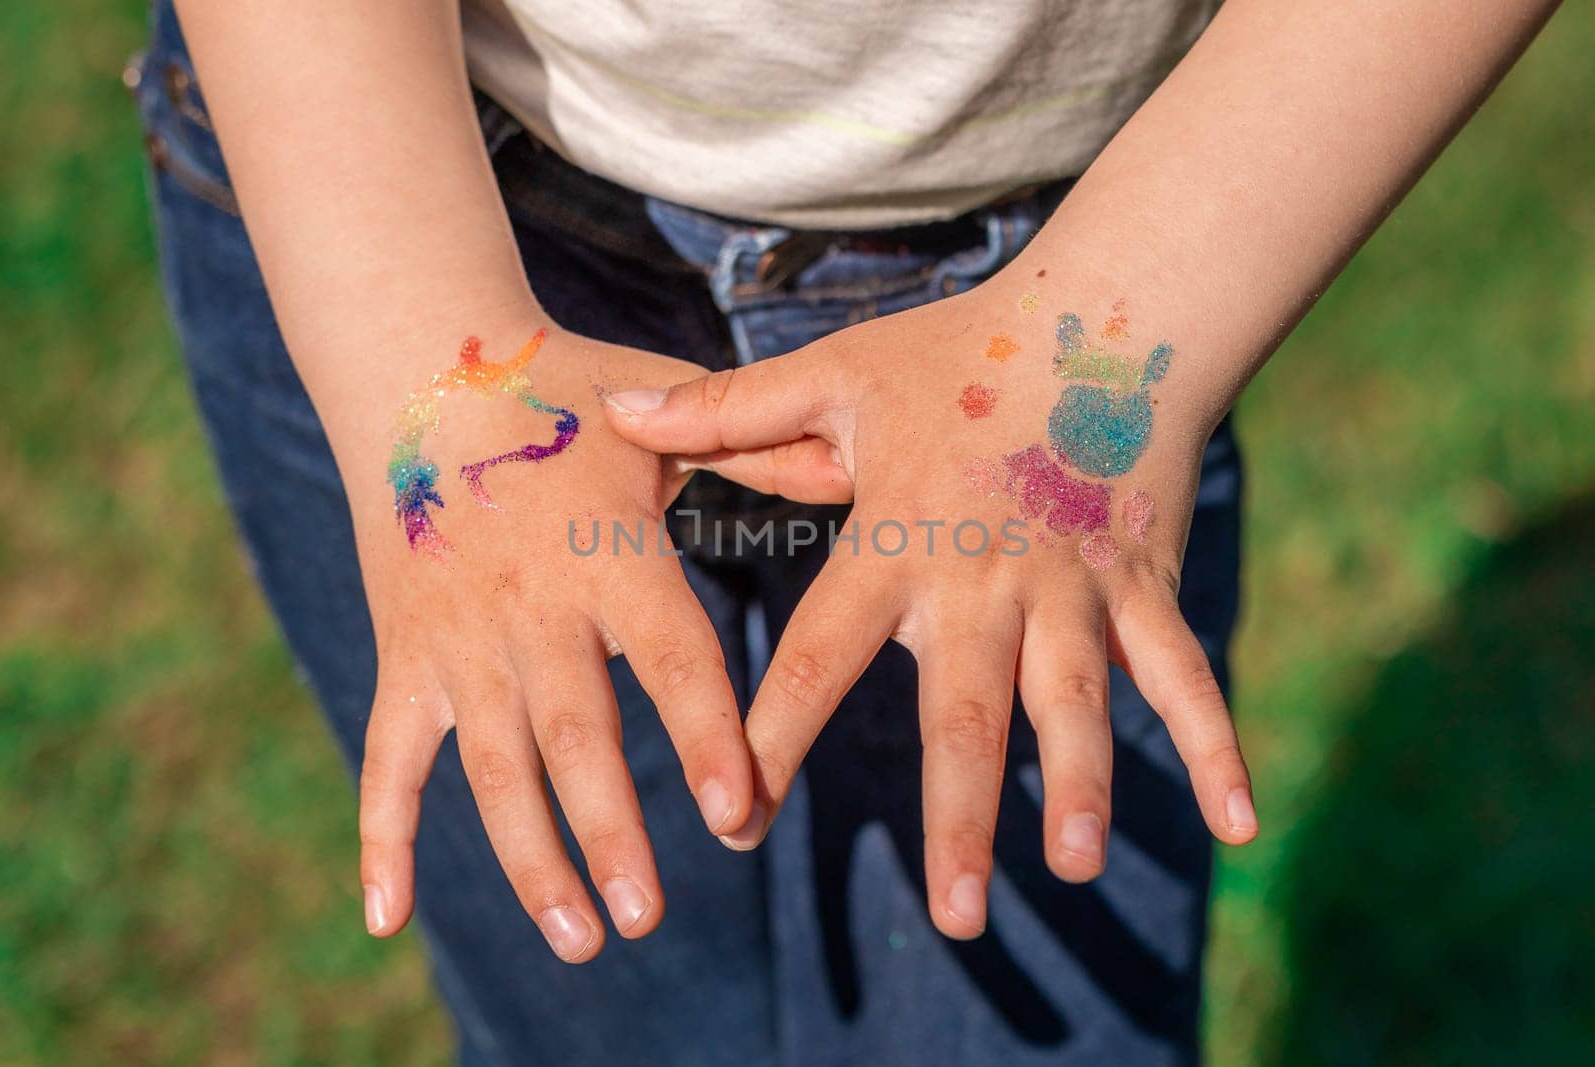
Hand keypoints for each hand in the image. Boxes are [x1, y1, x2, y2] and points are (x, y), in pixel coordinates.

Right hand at [351, 321, 843, 959]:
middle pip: (576, 735)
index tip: (737, 812)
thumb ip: (751, 446)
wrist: (417, 367)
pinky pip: (388, 758)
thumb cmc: (557, 391)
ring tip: (581, 940)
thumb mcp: (655, 414)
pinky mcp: (405, 655)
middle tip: (647, 918)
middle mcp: (531, 606)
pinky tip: (390, 918)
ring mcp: (458, 638)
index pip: (669, 657)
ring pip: (492, 767)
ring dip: (532, 858)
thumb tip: (851, 463)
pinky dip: (384, 837)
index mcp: (608, 551)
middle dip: (611, 832)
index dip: (703, 735)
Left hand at [603, 283, 1257, 938]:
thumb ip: (728, 411)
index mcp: (897, 541)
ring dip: (1082, 784)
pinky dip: (1216, 742)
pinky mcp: (1143, 582)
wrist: (1101, 319)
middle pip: (967, 709)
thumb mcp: (834, 377)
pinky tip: (1241, 822)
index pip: (820, 652)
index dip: (773, 733)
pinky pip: (1183, 670)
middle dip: (959, 814)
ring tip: (1071, 866)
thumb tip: (615, 411)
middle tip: (950, 914)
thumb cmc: (955, 356)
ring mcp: (1073, 585)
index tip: (737, 822)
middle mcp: (984, 577)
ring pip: (1078, 701)